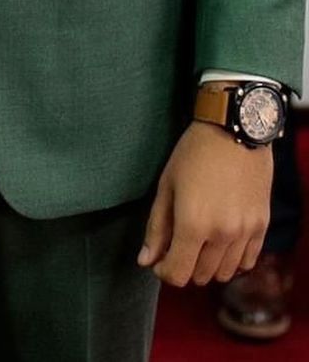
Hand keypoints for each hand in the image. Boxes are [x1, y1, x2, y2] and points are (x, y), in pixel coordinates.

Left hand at [138, 121, 272, 285]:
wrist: (234, 131)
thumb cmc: (192, 154)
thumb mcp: (166, 186)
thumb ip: (156, 227)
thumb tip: (146, 261)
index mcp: (193, 224)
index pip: (177, 274)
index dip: (164, 272)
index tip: (159, 259)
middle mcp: (222, 235)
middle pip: (200, 277)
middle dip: (184, 266)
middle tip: (178, 246)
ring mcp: (245, 233)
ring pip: (224, 273)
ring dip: (208, 265)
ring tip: (200, 243)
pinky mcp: (262, 227)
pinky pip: (247, 262)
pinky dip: (232, 260)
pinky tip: (221, 243)